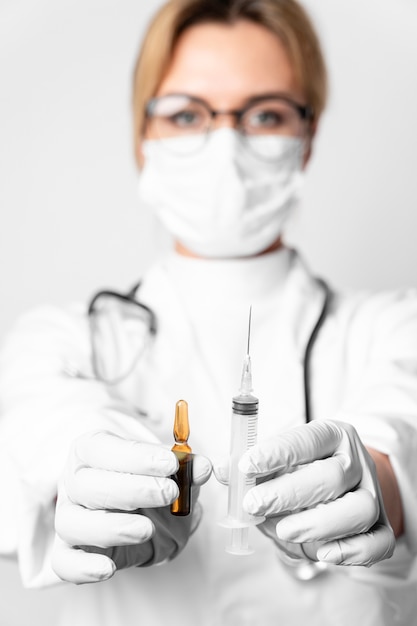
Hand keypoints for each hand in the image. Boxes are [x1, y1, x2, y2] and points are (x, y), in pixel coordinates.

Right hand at [52, 430, 211, 583]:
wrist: (141, 509)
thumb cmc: (149, 480)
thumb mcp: (171, 470)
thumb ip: (187, 467)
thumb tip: (204, 467)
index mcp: (93, 450)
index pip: (102, 448)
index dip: (135, 456)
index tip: (170, 463)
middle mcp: (75, 480)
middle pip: (86, 484)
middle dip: (130, 489)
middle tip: (168, 493)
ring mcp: (70, 515)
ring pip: (72, 522)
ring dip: (111, 527)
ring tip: (147, 529)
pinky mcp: (72, 549)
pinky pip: (63, 561)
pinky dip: (82, 567)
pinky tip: (109, 568)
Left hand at [238, 420, 394, 566]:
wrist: (343, 484)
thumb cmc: (304, 470)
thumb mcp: (277, 460)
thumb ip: (249, 466)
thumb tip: (220, 470)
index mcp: (332, 435)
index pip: (307, 439)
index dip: (276, 452)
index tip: (247, 465)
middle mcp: (355, 462)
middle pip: (332, 476)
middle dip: (290, 493)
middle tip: (256, 504)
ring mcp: (372, 494)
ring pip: (358, 509)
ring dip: (318, 523)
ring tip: (284, 531)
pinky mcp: (381, 526)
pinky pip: (378, 542)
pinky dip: (353, 551)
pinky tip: (324, 554)